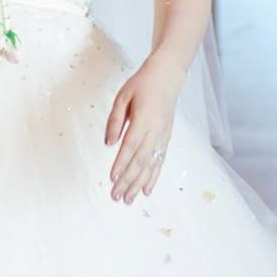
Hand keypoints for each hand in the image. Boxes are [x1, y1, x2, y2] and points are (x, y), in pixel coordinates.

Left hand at [105, 54, 180, 202]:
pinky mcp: (166, 139)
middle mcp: (155, 132)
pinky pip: (159, 162)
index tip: (112, 178)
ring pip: (150, 165)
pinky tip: (146, 190)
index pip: (130, 146)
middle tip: (116, 196)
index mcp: (143, 120)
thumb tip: (109, 143)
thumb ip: (115, 119)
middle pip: (140, 161)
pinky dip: (153, 177)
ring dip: (138, 184)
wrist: (167, 77)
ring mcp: (162, 137)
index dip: (121, 164)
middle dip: (127, 180)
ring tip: (128, 199)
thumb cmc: (142, 84)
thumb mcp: (123, 95)